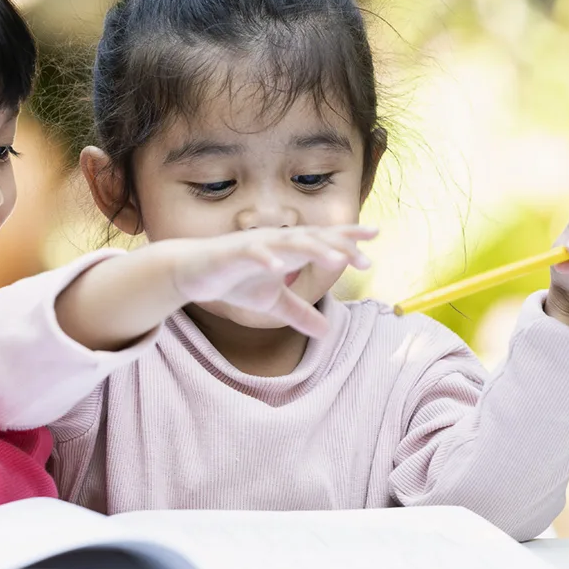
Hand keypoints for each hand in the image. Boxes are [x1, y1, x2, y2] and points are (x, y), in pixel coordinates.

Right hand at [167, 225, 375, 336]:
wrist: (192, 273)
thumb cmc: (235, 281)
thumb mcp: (272, 302)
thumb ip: (299, 313)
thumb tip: (327, 332)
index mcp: (288, 250)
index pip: (324, 239)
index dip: (349, 237)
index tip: (376, 236)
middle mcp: (276, 242)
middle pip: (315, 239)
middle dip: (340, 247)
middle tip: (366, 260)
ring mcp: (256, 244)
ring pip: (289, 242)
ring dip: (313, 248)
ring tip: (336, 259)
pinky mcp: (233, 253)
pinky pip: (253, 254)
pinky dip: (266, 259)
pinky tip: (279, 268)